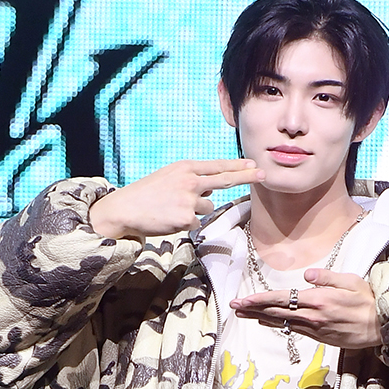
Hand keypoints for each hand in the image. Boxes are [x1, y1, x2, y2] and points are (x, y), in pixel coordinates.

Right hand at [89, 159, 264, 239]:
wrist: (125, 209)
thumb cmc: (147, 193)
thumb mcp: (169, 177)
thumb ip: (191, 179)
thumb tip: (212, 188)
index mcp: (185, 168)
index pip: (217, 166)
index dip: (237, 166)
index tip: (254, 164)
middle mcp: (190, 181)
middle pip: (225, 180)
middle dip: (246, 177)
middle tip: (263, 174)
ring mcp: (189, 199)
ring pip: (208, 207)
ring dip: (195, 211)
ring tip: (173, 208)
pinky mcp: (186, 218)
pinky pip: (196, 223)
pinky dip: (185, 223)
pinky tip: (169, 219)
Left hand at [230, 267, 381, 349]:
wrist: (382, 327)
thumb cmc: (369, 300)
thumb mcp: (352, 281)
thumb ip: (328, 277)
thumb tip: (307, 275)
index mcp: (319, 300)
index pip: (282, 299)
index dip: (260, 300)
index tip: (243, 300)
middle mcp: (313, 316)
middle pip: (276, 313)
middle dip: (253, 309)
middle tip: (234, 306)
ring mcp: (315, 328)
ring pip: (281, 322)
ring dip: (260, 318)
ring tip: (243, 314)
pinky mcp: (319, 337)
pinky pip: (293, 329)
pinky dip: (277, 325)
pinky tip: (266, 322)